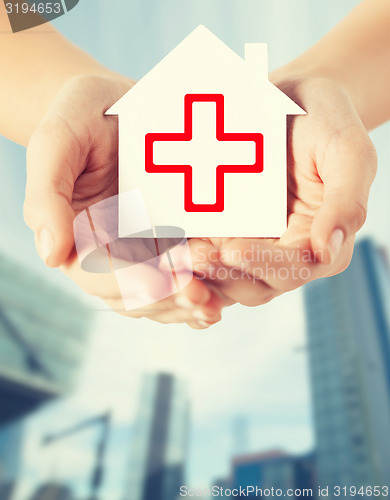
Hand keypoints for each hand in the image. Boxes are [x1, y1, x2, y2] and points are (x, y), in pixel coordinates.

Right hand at [23, 74, 223, 327]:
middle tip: (202, 296)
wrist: (117, 105)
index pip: (98, 274)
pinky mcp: (172, 240)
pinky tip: (224, 296)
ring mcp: (144, 249)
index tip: (161, 283)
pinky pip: (185, 275)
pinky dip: (203, 289)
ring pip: (162, 295)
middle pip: (135, 294)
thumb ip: (46, 196)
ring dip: (188, 303)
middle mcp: (111, 252)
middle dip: (168, 297)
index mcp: (78, 237)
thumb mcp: (58, 142)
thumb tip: (50, 254)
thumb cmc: (82, 117)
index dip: (129, 283)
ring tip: (216, 302)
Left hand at [188, 77, 376, 305]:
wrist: (289, 98)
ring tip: (176, 255)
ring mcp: (251, 243)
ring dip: (200, 274)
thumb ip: (346, 202)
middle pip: (254, 284)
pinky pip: (204, 251)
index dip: (264, 265)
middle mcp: (283, 251)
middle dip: (224, 275)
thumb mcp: (348, 152)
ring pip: (225, 276)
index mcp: (318, 242)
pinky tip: (167, 244)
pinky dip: (186, 254)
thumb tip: (328, 250)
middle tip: (195, 257)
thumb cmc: (325, 121)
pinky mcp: (224, 231)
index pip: (294, 268)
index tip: (234, 250)